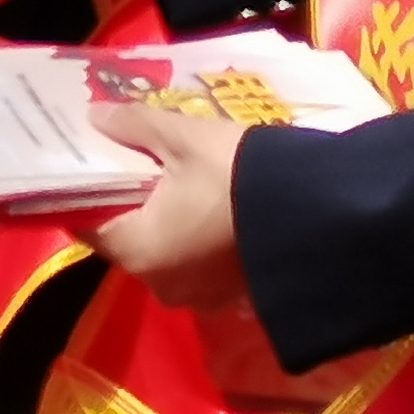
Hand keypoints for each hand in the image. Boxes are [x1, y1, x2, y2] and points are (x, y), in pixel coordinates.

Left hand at [86, 103, 247, 308]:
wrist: (325, 214)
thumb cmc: (239, 175)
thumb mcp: (184, 138)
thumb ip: (135, 126)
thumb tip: (95, 116)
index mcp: (137, 249)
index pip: (88, 224)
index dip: (88, 195)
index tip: (96, 167)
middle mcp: (160, 284)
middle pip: (128, 240)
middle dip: (131, 207)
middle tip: (139, 167)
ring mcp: (200, 297)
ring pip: (166, 256)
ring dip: (168, 226)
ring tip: (179, 186)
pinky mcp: (234, 297)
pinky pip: (201, 268)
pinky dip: (199, 243)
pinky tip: (213, 212)